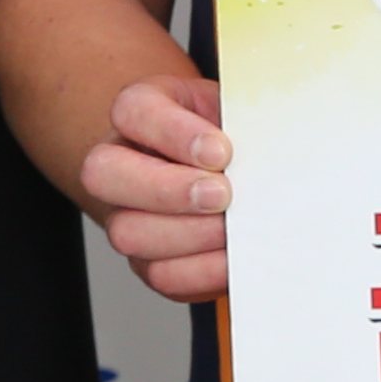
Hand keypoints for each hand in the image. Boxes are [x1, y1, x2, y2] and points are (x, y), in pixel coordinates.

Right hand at [81, 73, 229, 308]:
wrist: (225, 168)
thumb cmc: (228, 133)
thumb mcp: (236, 107)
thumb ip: (244, 118)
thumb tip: (276, 141)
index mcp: (140, 112)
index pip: (134, 111)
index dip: (174, 132)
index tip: (220, 150)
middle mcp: (118, 162)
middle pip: (105, 175)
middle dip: (169, 190)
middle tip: (222, 195)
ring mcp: (124, 215)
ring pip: (128, 232)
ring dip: (190, 235)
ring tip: (234, 228)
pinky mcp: (148, 260)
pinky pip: (161, 274)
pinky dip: (203, 270)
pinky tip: (234, 257)